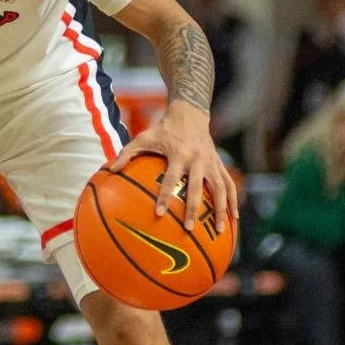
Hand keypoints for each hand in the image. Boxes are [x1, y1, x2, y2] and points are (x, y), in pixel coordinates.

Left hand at [112, 100, 232, 230]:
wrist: (190, 114)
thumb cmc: (163, 129)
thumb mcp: (143, 137)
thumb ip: (127, 153)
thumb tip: (110, 170)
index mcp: (178, 154)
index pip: (171, 179)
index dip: (165, 196)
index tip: (159, 214)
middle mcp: (197, 160)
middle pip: (197, 188)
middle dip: (194, 209)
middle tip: (189, 228)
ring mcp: (211, 163)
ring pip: (220, 189)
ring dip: (221, 210)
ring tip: (219, 230)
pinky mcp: (219, 165)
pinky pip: (229, 184)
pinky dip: (234, 200)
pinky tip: (234, 218)